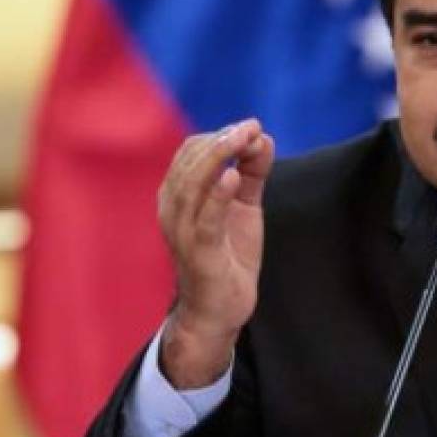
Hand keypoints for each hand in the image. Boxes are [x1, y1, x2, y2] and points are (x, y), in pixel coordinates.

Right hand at [156, 119, 274, 387]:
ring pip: (192, 184)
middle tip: (252, 127)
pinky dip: (217, 196)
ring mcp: (182, 231)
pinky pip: (204, 219)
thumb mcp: (244, 207)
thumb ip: (252, 173)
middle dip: (222, 139)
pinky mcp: (198, 254)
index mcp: (179, 194)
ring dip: (219, 157)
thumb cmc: (228, 256)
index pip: (191, 151)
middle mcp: (173, 209)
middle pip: (190, 161)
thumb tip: (263, 138)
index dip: (220, 134)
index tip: (252, 127)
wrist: (219, 310)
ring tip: (245, 139)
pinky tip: (233, 177)